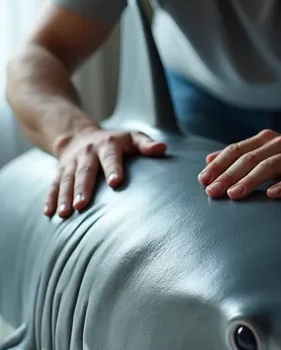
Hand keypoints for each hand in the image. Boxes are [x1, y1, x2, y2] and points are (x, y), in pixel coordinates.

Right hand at [44, 128, 166, 217]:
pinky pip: (54, 185)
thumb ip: (146, 144)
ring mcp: (71, 163)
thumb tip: (162, 149)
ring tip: (64, 214)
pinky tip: (49, 213)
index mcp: (107, 145)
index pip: (110, 157)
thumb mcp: (131, 137)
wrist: (78, 135)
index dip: (113, 168)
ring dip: (64, 196)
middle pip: (84, 171)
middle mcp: (87, 153)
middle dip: (83, 188)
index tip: (115, 182)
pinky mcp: (60, 172)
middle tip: (81, 205)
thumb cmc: (115, 142)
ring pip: (67, 180)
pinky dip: (50, 199)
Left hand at [197, 129, 280, 199]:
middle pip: (250, 159)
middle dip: (229, 175)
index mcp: (265, 140)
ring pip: (271, 166)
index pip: (237, 151)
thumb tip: (208, 161)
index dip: (219, 165)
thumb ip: (239, 157)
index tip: (203, 181)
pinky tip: (273, 195)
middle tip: (213, 191)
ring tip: (235, 194)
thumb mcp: (265, 156)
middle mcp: (280, 144)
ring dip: (251, 180)